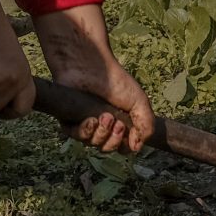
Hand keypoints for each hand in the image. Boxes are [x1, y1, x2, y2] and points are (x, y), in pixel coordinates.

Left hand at [34, 4, 156, 152]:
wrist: (92, 66)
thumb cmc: (116, 81)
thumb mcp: (139, 103)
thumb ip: (146, 125)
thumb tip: (137, 148)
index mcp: (119, 124)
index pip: (122, 148)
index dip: (126, 146)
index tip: (128, 132)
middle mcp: (101, 127)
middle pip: (107, 148)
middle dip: (114, 140)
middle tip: (117, 123)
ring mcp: (85, 124)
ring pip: (92, 144)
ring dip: (101, 134)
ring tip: (104, 117)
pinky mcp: (69, 121)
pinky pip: (76, 137)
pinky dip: (85, 132)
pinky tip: (91, 120)